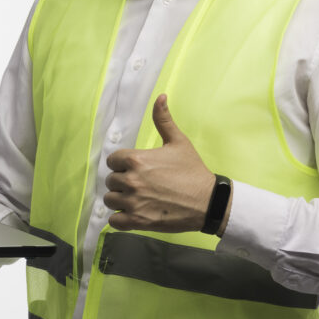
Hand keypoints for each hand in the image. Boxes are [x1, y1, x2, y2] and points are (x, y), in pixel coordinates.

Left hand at [104, 94, 214, 232]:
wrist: (208, 202)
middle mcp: (131, 180)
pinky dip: (120, 219)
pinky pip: (114, 221)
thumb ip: (164, 120)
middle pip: (110, 180)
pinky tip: (133, 213)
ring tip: (136, 199)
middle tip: (140, 184)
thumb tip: (161, 96)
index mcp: (136, 160)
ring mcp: (133, 202)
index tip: (134, 169)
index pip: (112, 160)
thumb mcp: (178, 142)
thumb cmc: (192, 171)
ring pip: (110, 200)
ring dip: (120, 200)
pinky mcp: (137, 221)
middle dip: (122, 182)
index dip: (121, 164)